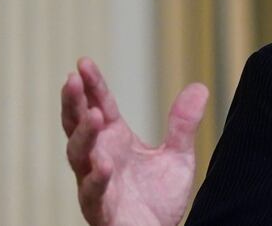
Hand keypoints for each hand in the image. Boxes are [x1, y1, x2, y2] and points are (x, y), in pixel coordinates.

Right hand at [61, 57, 208, 225]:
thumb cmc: (158, 198)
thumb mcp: (177, 156)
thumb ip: (183, 124)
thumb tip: (199, 86)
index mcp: (115, 141)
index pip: (100, 106)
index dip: (92, 86)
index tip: (83, 62)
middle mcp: (99, 158)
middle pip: (79, 126)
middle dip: (73, 103)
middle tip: (72, 79)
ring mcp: (96, 183)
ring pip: (79, 156)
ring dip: (83, 135)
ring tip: (92, 114)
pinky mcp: (101, 209)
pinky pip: (94, 192)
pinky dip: (97, 177)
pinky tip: (104, 163)